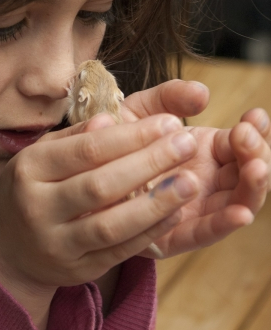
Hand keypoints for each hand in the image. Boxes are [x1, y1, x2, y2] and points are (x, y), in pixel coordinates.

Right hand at [0, 113, 199, 322]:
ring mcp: (57, 243)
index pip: (86, 150)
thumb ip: (76, 137)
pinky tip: (176, 214)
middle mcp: (37, 208)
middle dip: (149, 163)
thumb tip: (111, 118)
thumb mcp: (42, 155)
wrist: (10, 250)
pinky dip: (150, 232)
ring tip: (191, 182)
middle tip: (188, 143)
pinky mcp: (77, 270)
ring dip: (155, 204)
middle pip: (100, 186)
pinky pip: (119, 252)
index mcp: (29, 169)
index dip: (131, 136)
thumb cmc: (33, 188)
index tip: (168, 122)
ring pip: (111, 225)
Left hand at [120, 80, 270, 257]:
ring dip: (252, 187)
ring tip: (256, 167)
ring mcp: (193, 209)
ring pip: (236, 203)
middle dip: (256, 154)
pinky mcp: (172, 236)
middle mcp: (205, 181)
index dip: (255, 130)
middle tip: (247, 135)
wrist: (78, 178)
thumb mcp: (140, 111)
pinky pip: (203, 233)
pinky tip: (240, 214)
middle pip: (247, 173)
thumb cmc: (113, 140)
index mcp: (205, 151)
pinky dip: (223, 225)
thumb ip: (167, 97)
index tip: (254, 115)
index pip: (242, 143)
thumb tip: (202, 93)